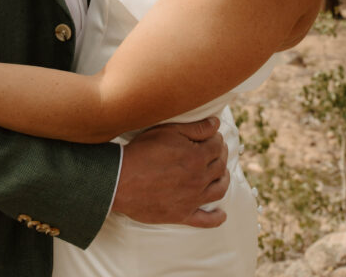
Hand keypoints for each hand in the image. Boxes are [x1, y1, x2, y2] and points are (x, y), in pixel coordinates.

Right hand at [112, 119, 229, 226]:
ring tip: (221, 174)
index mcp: (197, 157)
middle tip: (217, 150)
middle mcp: (199, 179)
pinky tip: (221, 214)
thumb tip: (216, 124)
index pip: (216, 146)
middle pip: (220, 166)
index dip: (217, 138)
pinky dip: (216, 218)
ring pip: (219, 191)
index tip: (213, 135)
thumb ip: (195, 128)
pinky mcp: (182, 214)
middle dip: (221, 155)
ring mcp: (192, 199)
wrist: (122, 180)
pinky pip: (205, 220)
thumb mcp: (168, 132)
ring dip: (224, 180)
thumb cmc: (143, 152)